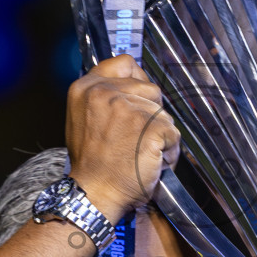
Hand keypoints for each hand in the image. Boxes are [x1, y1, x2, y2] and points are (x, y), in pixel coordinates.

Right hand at [65, 55, 180, 221]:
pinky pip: (173, 134)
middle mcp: (106, 92)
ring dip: (160, 134)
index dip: (137, 80)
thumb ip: (104, 99)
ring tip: (140, 153)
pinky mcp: (151, 126)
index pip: (124, 64)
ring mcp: (130, 108)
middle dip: (151, 113)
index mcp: (87, 88)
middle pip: (150, 89)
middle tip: (135, 138)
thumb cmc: (91, 165)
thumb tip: (131, 89)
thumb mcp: (83, 119)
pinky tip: (151, 162)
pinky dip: (168, 151)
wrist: (94, 193)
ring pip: (164, 113)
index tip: (138, 98)